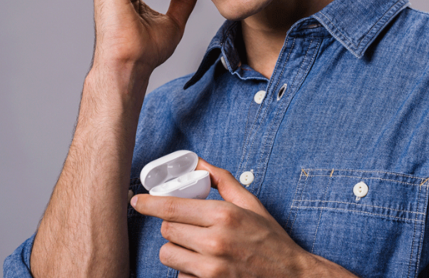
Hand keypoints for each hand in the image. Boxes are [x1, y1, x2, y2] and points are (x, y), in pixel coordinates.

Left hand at [131, 158, 357, 277]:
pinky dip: (187, 270)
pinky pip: (180, 277)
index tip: (137, 200)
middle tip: (188, 224)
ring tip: (196, 246)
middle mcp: (214, 242)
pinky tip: (205, 266)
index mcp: (224, 215)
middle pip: (167, 230)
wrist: (291, 277)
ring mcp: (211, 270)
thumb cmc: (270, 238)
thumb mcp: (249, 202)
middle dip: (172, 224)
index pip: (172, 207)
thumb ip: (221, 179)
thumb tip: (198, 163)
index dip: (149, 203)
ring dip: (177, 248)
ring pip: (168, 255)